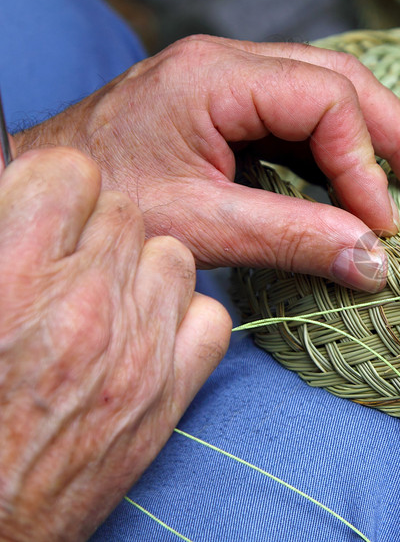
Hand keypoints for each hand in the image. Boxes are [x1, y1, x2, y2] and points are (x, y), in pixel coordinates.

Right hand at [0, 148, 231, 540]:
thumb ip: (3, 237)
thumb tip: (21, 190)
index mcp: (12, 274)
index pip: (72, 174)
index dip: (57, 188)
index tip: (47, 210)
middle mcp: (84, 305)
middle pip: (127, 214)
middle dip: (98, 230)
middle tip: (68, 264)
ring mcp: (137, 349)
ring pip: (174, 258)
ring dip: (143, 269)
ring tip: (105, 299)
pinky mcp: (169, 392)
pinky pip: (210, 316)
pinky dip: (185, 317)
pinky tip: (148, 332)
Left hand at [13, 35, 399, 291]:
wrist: (50, 191)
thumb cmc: (106, 205)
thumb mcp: (200, 225)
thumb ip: (292, 238)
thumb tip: (375, 260)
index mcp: (216, 78)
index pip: (324, 101)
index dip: (366, 162)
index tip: (385, 223)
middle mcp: (230, 66)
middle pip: (342, 83)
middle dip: (399, 134)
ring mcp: (233, 83)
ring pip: (333, 91)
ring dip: (387, 131)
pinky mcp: (234, 110)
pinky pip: (309, 114)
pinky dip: (352, 143)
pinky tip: (383, 163)